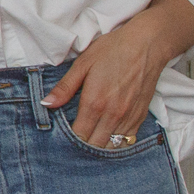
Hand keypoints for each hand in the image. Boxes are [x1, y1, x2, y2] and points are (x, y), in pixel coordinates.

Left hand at [43, 0, 193, 147]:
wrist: (147, 45)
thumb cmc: (113, 50)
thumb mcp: (83, 64)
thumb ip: (64, 87)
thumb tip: (46, 104)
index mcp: (95, 103)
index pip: (78, 136)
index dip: (68, 142)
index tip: (60, 140)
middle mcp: (112, 115)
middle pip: (95, 147)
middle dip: (82, 149)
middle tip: (72, 144)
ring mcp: (128, 118)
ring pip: (112, 148)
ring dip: (100, 148)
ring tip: (89, 144)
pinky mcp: (140, 117)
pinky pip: (127, 141)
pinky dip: (116, 144)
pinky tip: (107, 139)